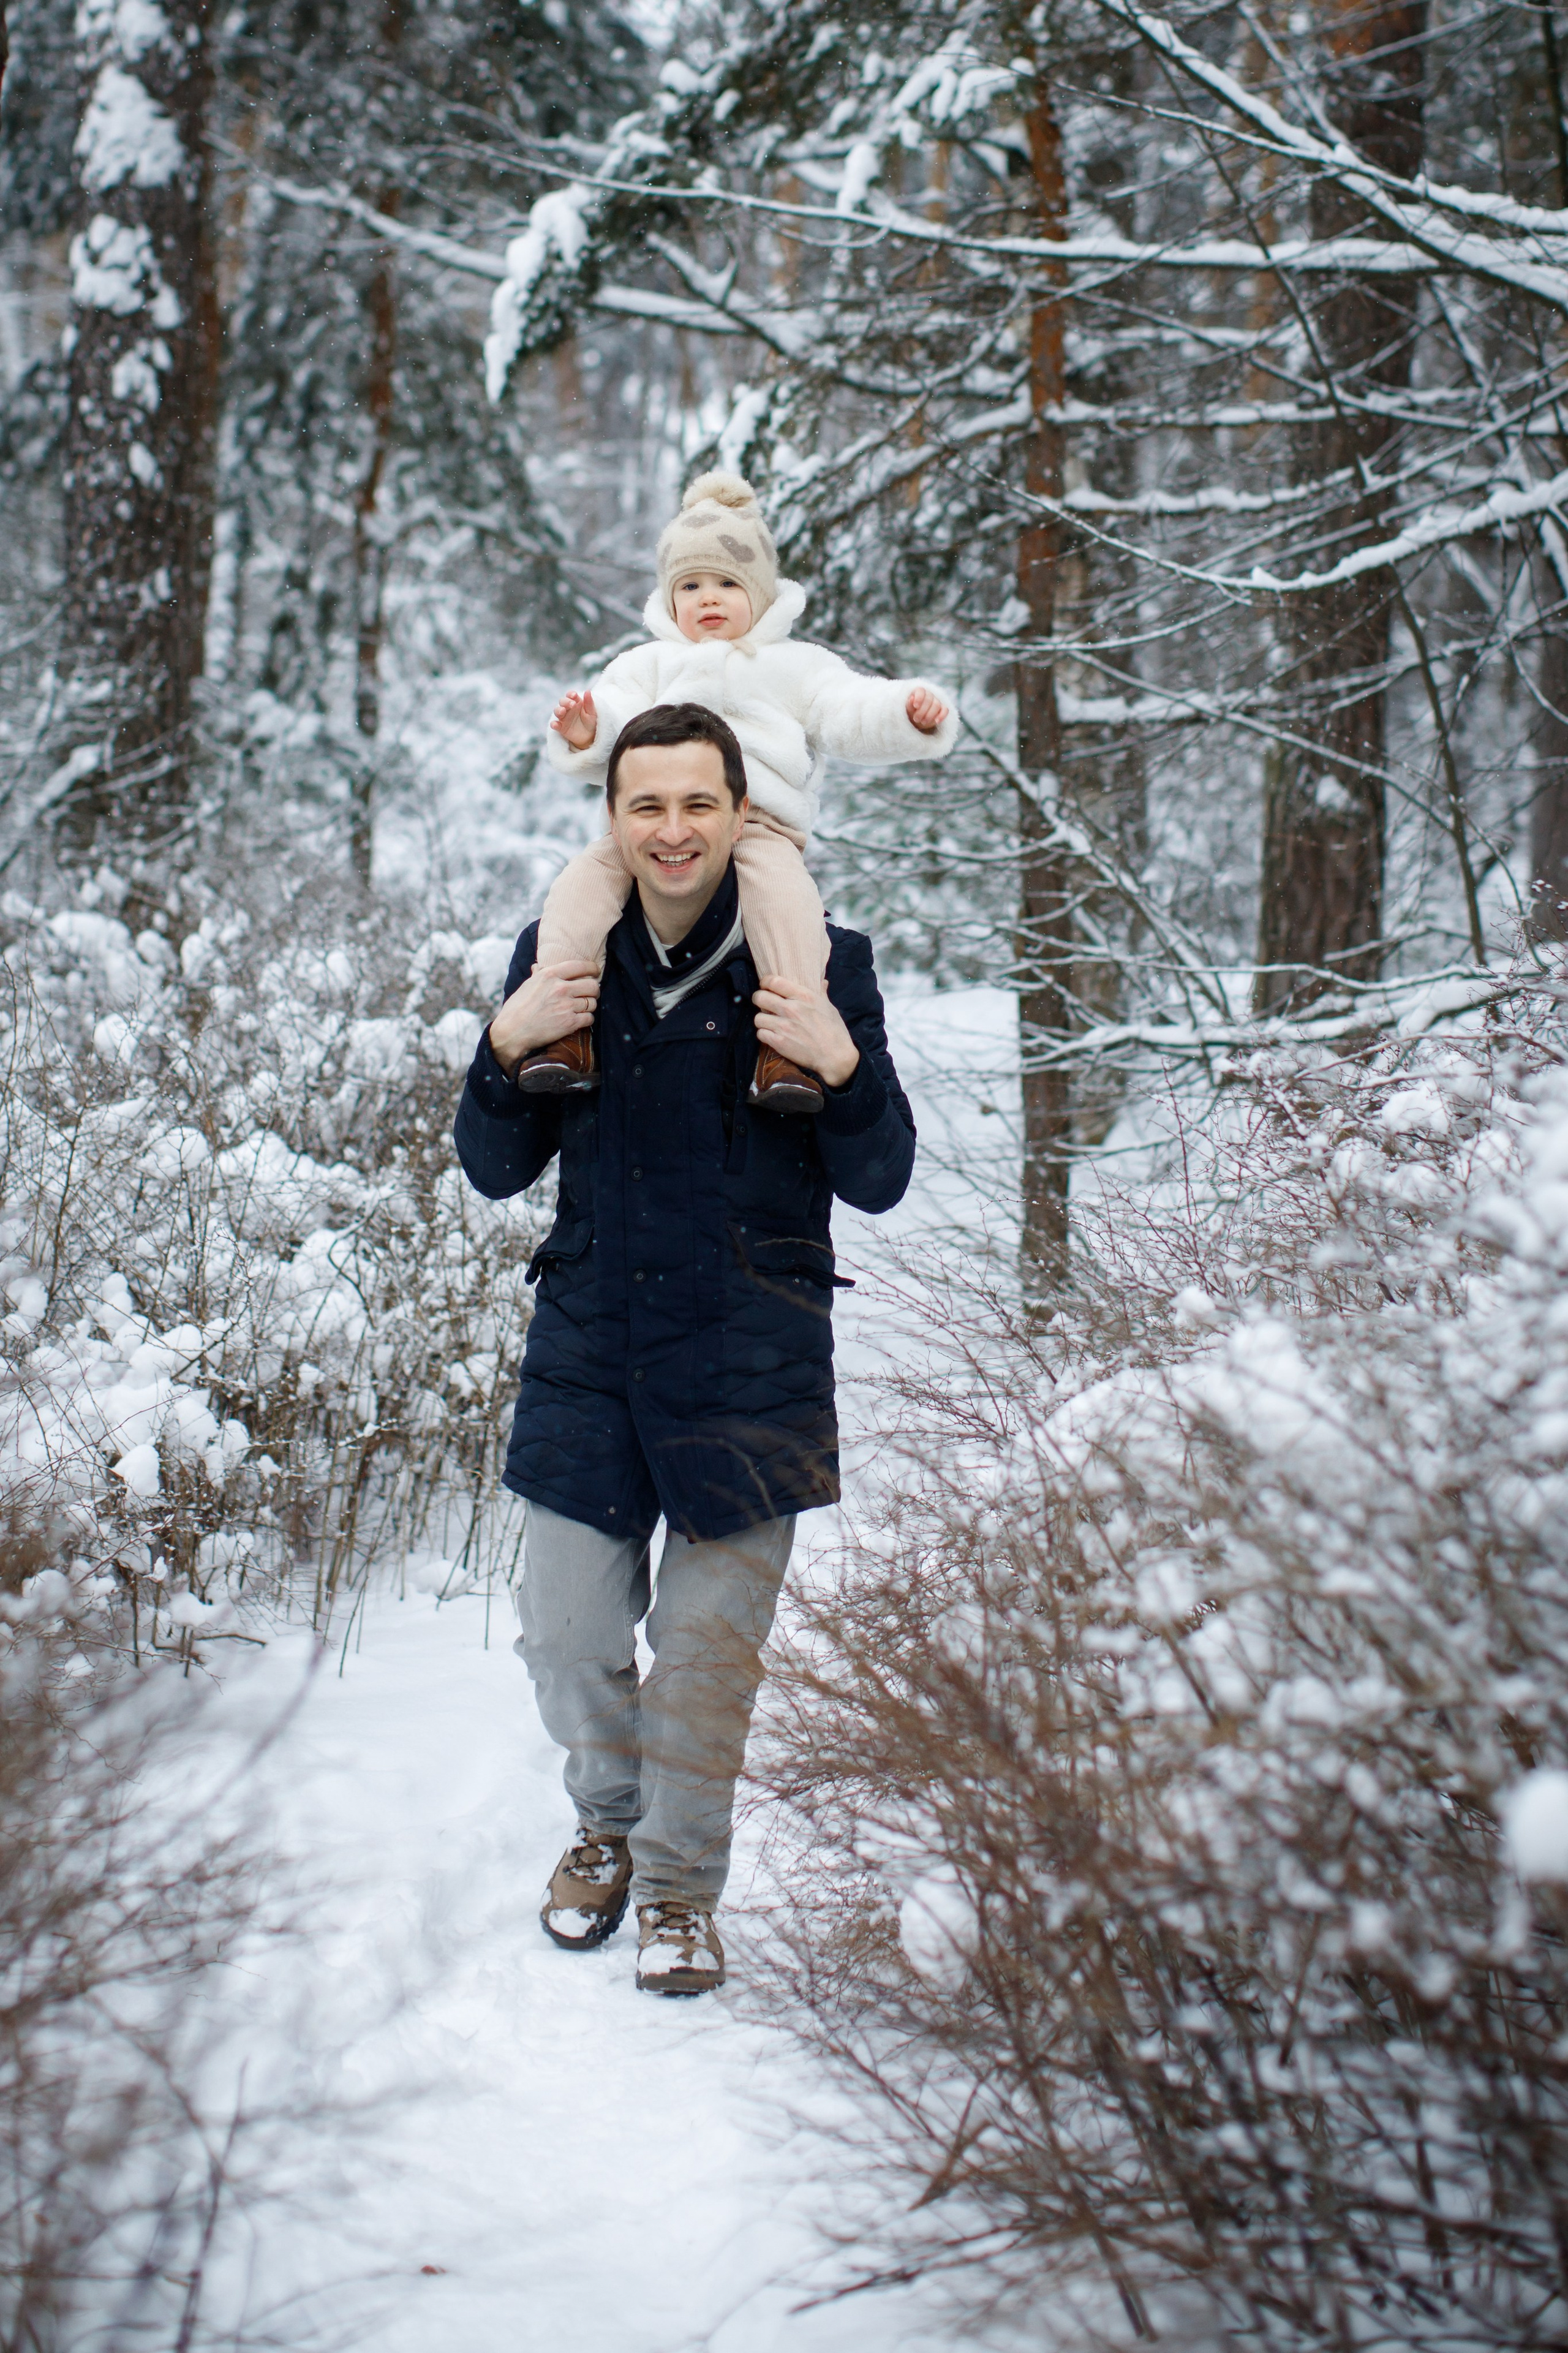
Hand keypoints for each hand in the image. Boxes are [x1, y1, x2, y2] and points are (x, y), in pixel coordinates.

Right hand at [489, 960, 598, 1075]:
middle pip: (592, 985)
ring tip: (582, 1008)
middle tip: (589, 994)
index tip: (595, 972)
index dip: (592, 968)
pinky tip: (580, 1020)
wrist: (512, 1032)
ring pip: (592, 1003)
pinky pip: (590, 1018)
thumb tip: (537, 966)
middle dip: (594, 990)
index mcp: (549, 975)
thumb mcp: (526, 986)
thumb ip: (537, 975)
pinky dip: (587, 1019)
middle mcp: (560, 988)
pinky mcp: (570, 1023)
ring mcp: (566, 1006)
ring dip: (589, 1006)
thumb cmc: (516, 1008)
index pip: (580, 966)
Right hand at [550, 689, 597, 750]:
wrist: (590, 736)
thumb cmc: (591, 721)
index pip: (570, 695)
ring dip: (558, 710)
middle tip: (572, 705)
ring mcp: (563, 718)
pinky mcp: (561, 727)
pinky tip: (554, 724)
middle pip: (562, 701)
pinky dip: (554, 724)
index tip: (574, 695)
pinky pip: (555, 725)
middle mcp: (568, 708)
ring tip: (562, 711)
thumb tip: (587, 691)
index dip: (571, 694)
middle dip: (566, 702)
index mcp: (575, 702)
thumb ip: (589, 703)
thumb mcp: (592, 712)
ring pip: (557, 711)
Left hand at [753, 976, 859, 1088]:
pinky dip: (765, 1035)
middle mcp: (791, 1009)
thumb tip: (822, 982)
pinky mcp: (779, 1042)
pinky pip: (760, 1033)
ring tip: (770, 1023)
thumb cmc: (834, 1031)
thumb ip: (821, 993)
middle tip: (764, 1004)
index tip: (766, 986)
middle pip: (760, 997)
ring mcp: (784, 1026)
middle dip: (759, 1000)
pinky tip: (773, 1036)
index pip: (774, 981)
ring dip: (763, 1021)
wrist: (835, 1056)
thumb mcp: (829, 1007)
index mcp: (804, 996)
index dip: (765, 982)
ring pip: (758, 1018)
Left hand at [906, 685, 948, 734]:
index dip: (919, 698)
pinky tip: (936, 721)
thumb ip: (909, 704)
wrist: (917, 721)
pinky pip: (945, 710)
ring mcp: (936, 701)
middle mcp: (929, 695)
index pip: (921, 691)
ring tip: (923, 722)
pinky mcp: (942, 709)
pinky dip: (942, 716)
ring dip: (930, 715)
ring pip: (937, 705)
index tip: (915, 706)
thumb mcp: (907, 710)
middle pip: (929, 699)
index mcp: (919, 692)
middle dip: (922, 711)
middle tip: (916, 719)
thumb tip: (912, 698)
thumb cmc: (911, 713)